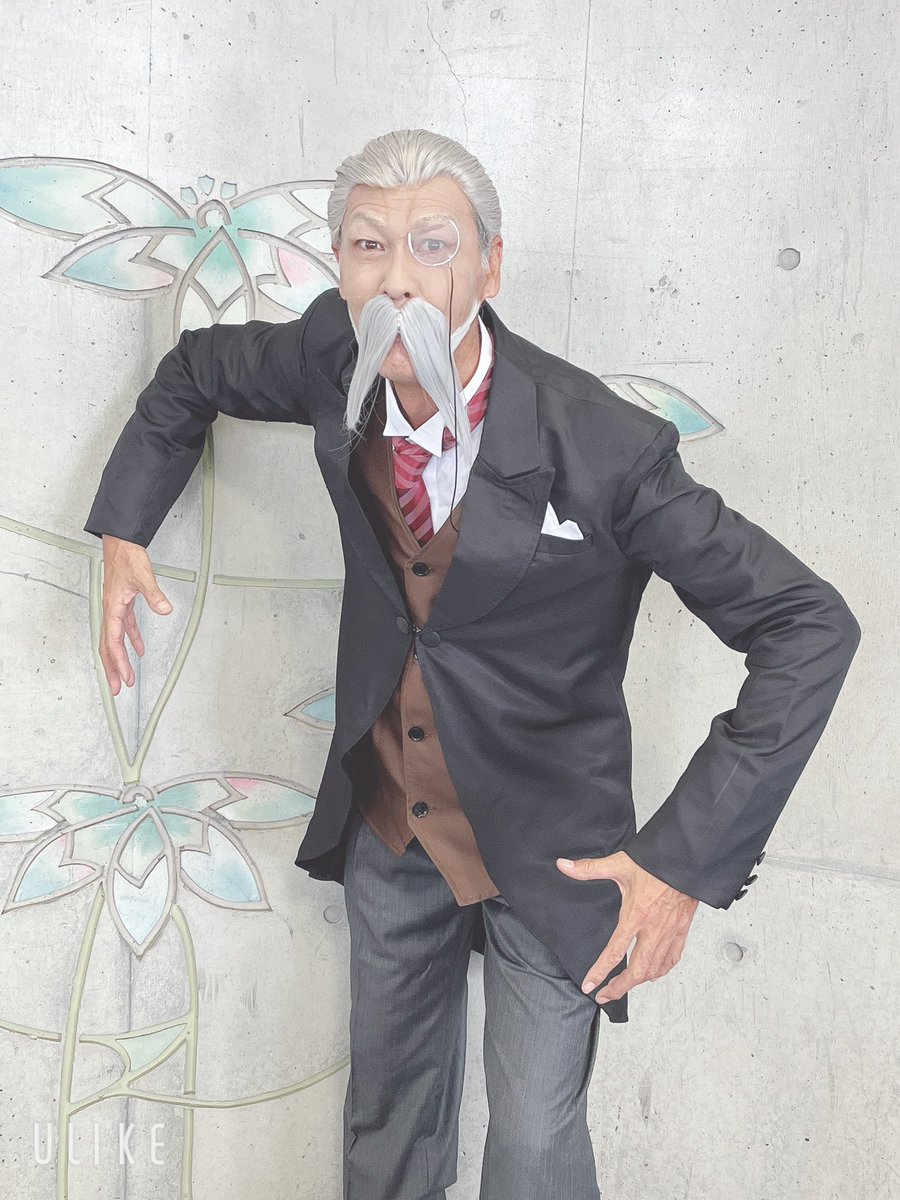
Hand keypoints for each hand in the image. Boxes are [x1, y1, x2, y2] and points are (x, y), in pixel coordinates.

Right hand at [99, 535, 172, 693]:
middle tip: (116, 688)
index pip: (114, 642)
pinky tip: (140, 648)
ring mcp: (116, 608)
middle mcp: (111, 611)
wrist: (121, 542)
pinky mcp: (123, 604)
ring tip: (126, 675)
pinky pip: (125, 628)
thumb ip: (154, 595)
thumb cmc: (127, 557)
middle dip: (112, 668)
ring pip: (115, 639)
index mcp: (112, 608)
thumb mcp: (143, 577)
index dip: (119, 662)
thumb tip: (165, 609)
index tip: (125, 678)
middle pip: (108, 646)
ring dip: (120, 658)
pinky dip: (132, 639)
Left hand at [556, 851, 698, 1002]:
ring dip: (638, 982)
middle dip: (619, 988)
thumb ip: (589, 868)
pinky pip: (673, 958)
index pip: (614, 951)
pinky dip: (661, 970)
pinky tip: (653, 973)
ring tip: (624, 986)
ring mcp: (669, 932)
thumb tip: (563, 865)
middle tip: (604, 995)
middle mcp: (653, 929)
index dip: (600, 971)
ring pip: (655, 969)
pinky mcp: (682, 930)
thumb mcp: (618, 864)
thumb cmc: (654, 863)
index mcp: (636, 915)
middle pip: (637, 971)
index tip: (589, 986)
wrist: (686, 860)